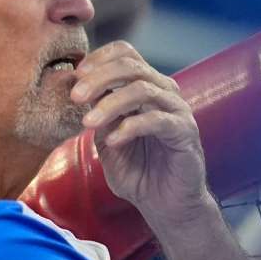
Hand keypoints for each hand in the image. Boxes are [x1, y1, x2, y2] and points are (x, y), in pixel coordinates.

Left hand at [70, 41, 211, 224]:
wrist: (165, 206)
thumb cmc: (138, 172)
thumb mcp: (107, 139)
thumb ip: (98, 115)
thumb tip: (77, 91)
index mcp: (146, 87)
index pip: (126, 54)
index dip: (99, 58)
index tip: (75, 75)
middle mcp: (164, 92)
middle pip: (132, 66)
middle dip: (99, 77)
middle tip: (75, 96)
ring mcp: (177, 110)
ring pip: (142, 89)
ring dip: (110, 104)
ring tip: (88, 123)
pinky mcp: (185, 132)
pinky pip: (156, 120)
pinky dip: (130, 127)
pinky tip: (113, 141)